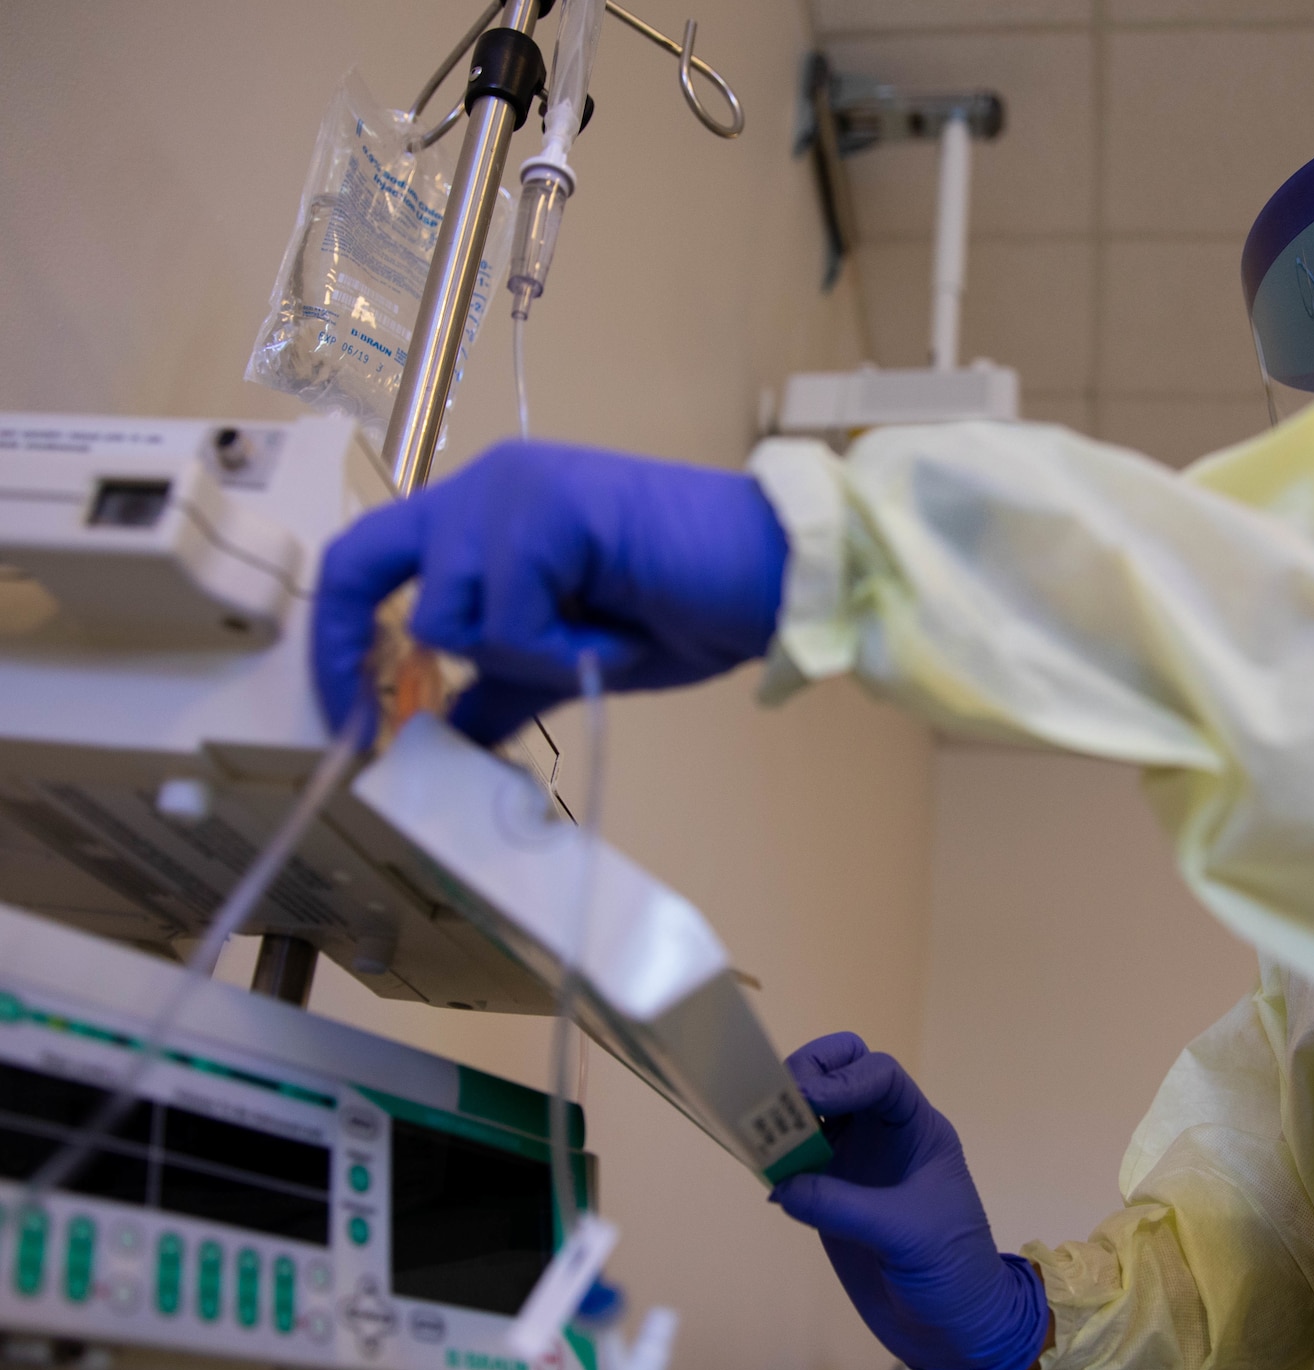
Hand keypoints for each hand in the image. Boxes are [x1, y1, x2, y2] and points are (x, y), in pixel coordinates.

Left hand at [312, 441, 788, 744]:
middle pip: (363, 561)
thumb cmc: (687, 607)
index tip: (347, 717)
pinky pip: (507, 622)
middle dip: (348, 646)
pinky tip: (619, 632)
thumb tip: (441, 735)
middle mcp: (485, 485)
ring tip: (597, 644)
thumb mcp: (570, 660)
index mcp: (485, 511)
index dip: (334, 636)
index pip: (369, 558)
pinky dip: (561, 652)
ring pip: (446, 614)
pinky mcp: (546, 508)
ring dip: (522, 658)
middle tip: (369, 725)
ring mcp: (512, 489)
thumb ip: (501, 685)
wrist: (773, 577)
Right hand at [772, 1033, 1049, 1369]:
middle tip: (777, 1099)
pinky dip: (775, 1162)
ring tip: (756, 1133)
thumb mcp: (907, 1232)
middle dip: (809, 1072)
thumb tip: (781, 1184)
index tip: (808, 1098)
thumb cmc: (953, 1270)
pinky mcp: (831, 1200)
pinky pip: (796, 1164)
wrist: (955, 1329)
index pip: (880, 1075)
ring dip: (784, 1116)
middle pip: (843, 1074)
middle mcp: (883, 1135)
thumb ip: (843, 1206)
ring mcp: (855, 1165)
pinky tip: (763, 1176)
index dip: (843, 1076)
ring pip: (814, 1116)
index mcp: (918, 1129)